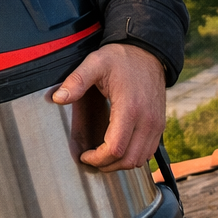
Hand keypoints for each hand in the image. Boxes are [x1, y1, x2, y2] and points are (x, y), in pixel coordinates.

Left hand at [52, 42, 165, 171]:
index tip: (85, 156)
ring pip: (140, 160)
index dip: (97, 158)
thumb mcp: (95, 63)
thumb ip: (77, 81)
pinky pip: (149, 152)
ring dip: (121, 164)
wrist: (147, 52)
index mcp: (130, 109)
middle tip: (91, 159)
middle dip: (107, 165)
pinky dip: (134, 157)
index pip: (115, 149)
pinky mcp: (159, 124)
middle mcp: (147, 120)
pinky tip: (119, 150)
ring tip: (103, 157)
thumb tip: (58, 97)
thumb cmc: (121, 58)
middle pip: (128, 160)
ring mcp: (156, 124)